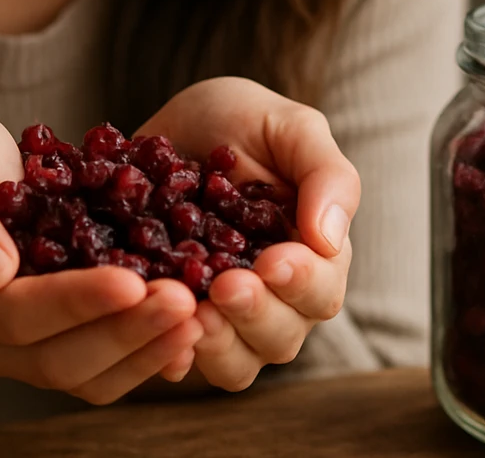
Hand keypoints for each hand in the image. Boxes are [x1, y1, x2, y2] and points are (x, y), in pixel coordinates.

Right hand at [0, 100, 203, 420]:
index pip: (9, 312)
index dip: (74, 301)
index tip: (133, 280)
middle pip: (51, 356)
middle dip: (122, 330)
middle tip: (185, 300)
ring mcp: (5, 352)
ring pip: (79, 374)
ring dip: (140, 351)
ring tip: (195, 317)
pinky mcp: (45, 346)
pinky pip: (96, 370)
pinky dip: (141, 356)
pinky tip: (187, 331)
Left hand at [135, 77, 360, 389]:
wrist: (169, 123)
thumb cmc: (241, 119)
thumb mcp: (289, 126)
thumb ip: (325, 175)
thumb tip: (330, 239)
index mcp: (312, 255)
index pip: (321, 291)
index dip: (301, 284)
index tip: (273, 261)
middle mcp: (273, 296)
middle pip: (281, 337)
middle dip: (256, 315)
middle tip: (226, 285)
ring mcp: (222, 315)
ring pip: (236, 364)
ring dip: (217, 344)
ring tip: (190, 310)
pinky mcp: (172, 319)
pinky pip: (177, 359)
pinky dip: (170, 355)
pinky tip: (154, 329)